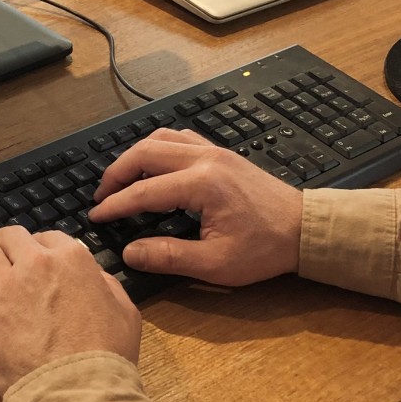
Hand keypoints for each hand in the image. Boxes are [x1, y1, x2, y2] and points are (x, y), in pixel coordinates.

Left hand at [0, 225, 140, 396]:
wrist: (78, 392)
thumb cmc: (105, 357)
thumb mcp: (124, 311)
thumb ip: (106, 284)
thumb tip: (91, 275)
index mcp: (71, 259)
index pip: (47, 237)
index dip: (39, 249)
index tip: (34, 262)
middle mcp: (35, 264)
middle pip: (9, 236)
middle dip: (6, 246)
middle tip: (3, 262)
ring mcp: (3, 286)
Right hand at [91, 128, 302, 287]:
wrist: (305, 229)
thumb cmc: (265, 248)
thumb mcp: (215, 263)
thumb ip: (169, 256)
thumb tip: (131, 252)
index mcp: (202, 184)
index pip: (144, 191)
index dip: (115, 205)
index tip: (95, 217)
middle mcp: (206, 159)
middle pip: (145, 153)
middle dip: (116, 173)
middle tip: (101, 196)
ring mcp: (215, 151)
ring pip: (161, 138)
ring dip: (135, 156)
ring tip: (121, 180)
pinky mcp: (222, 153)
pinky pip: (181, 137)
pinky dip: (159, 147)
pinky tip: (153, 165)